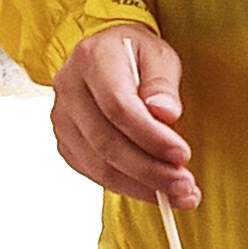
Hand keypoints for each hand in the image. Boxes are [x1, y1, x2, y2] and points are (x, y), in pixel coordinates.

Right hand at [50, 26, 194, 206]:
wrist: (106, 55)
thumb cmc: (135, 54)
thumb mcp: (159, 55)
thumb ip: (163, 84)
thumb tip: (164, 114)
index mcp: (92, 58)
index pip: (118, 106)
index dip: (151, 136)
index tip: (182, 154)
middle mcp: (69, 89)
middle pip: (107, 142)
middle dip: (150, 170)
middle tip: (184, 185)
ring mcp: (63, 119)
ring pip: (100, 165)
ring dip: (141, 186)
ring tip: (177, 194)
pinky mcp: (67, 143)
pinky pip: (95, 174)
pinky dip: (127, 187)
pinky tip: (154, 189)